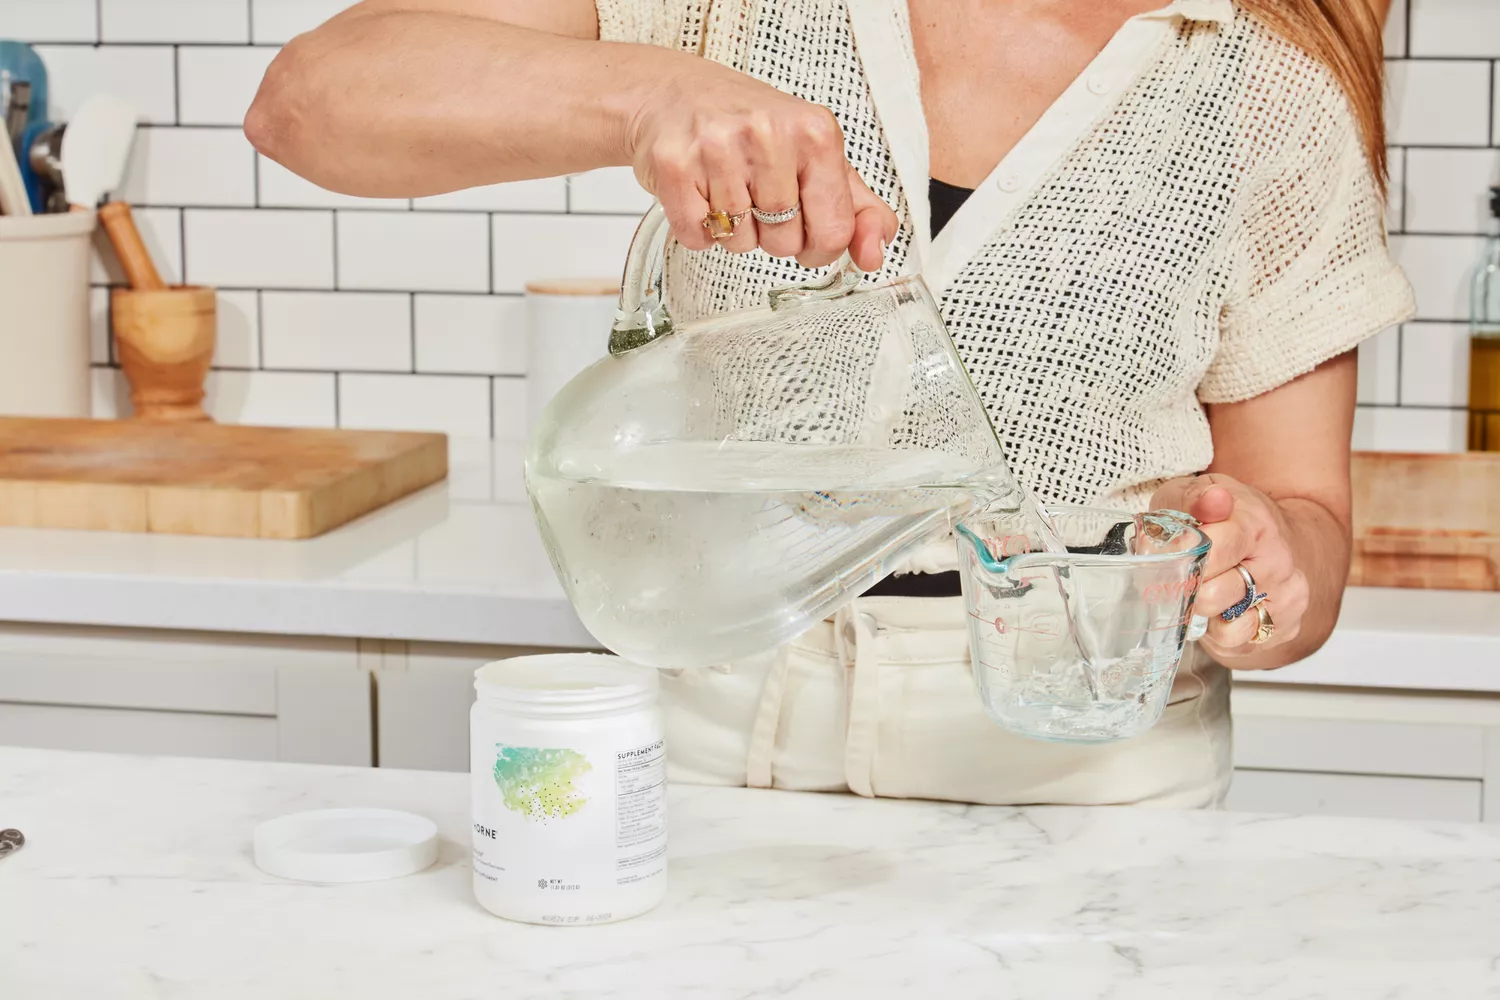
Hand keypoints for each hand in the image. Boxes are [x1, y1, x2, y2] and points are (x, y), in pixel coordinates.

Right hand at [626, 58, 898, 270]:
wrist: (671, 94)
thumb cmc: (749, 128)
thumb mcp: (815, 156)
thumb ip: (856, 208)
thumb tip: (873, 255)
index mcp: (815, 132)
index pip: (834, 231)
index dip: (818, 243)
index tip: (803, 222)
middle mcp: (768, 134)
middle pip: (785, 243)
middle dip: (771, 232)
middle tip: (754, 191)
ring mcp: (718, 148)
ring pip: (740, 244)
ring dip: (733, 229)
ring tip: (725, 185)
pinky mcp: (675, 166)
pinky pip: (698, 237)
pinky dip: (698, 228)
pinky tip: (699, 191)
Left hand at [1150, 473, 1310, 664]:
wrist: (1277, 534)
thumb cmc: (1226, 517)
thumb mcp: (1198, 493)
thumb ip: (1194, 498)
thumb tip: (1211, 501)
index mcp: (1255, 526)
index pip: (1211, 553)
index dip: (1181, 560)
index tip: (1170, 558)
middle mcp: (1277, 563)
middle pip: (1211, 596)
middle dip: (1188, 590)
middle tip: (1185, 577)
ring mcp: (1285, 597)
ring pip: (1228, 628)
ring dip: (1205, 617)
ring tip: (1205, 592)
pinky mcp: (1285, 626)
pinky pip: (1237, 645)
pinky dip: (1219, 634)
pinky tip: (1221, 610)